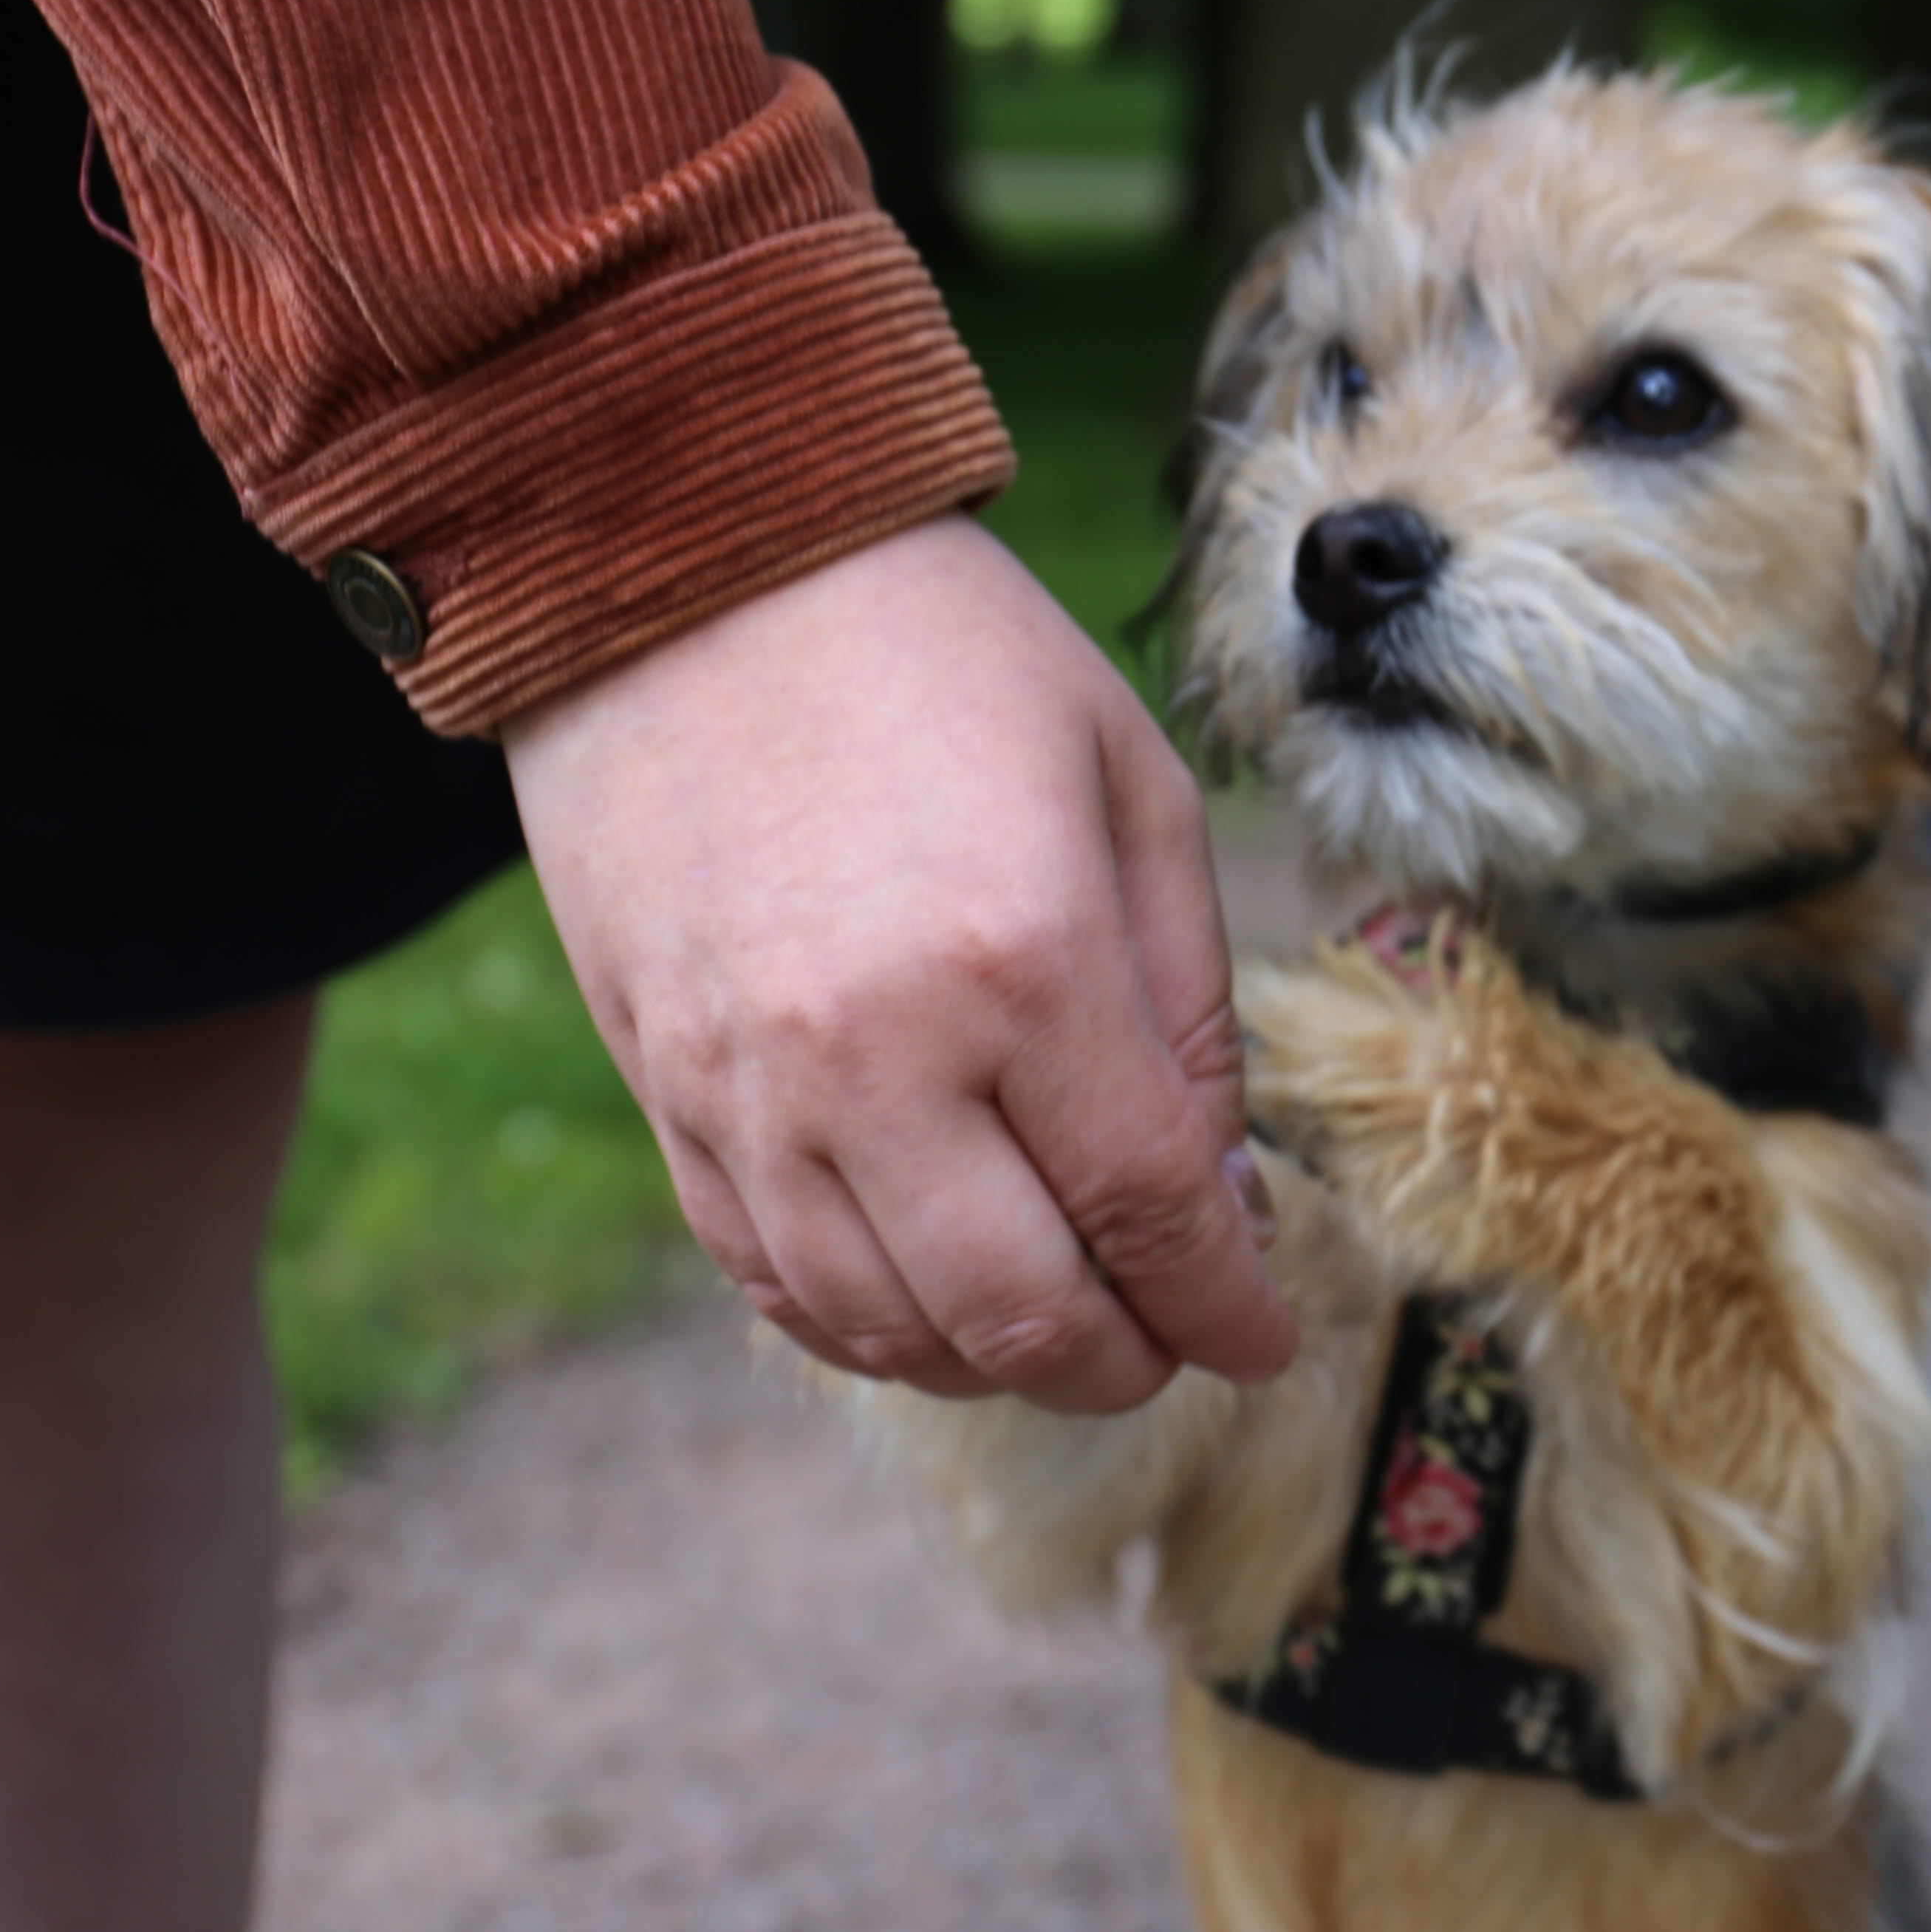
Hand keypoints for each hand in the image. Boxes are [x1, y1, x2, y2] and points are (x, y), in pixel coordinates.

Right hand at [504, 517, 1294, 1410]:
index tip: (1265, 1340)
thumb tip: (1214, 1191)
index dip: (1225, 1307)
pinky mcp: (666, 1093)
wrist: (682, 566)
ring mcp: (751, 1091)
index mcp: (1025, 961)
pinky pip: (770, 1276)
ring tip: (1060, 1328)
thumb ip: (1190, 1005)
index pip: (1151, 1213)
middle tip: (1169, 1343)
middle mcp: (877, 1054)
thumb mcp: (1131, 788)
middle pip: (1022, 1311)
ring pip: (888, 1328)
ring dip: (995, 1364)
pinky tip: (931, 1302)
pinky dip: (866, 1328)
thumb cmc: (942, 655)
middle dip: (1123, 1364)